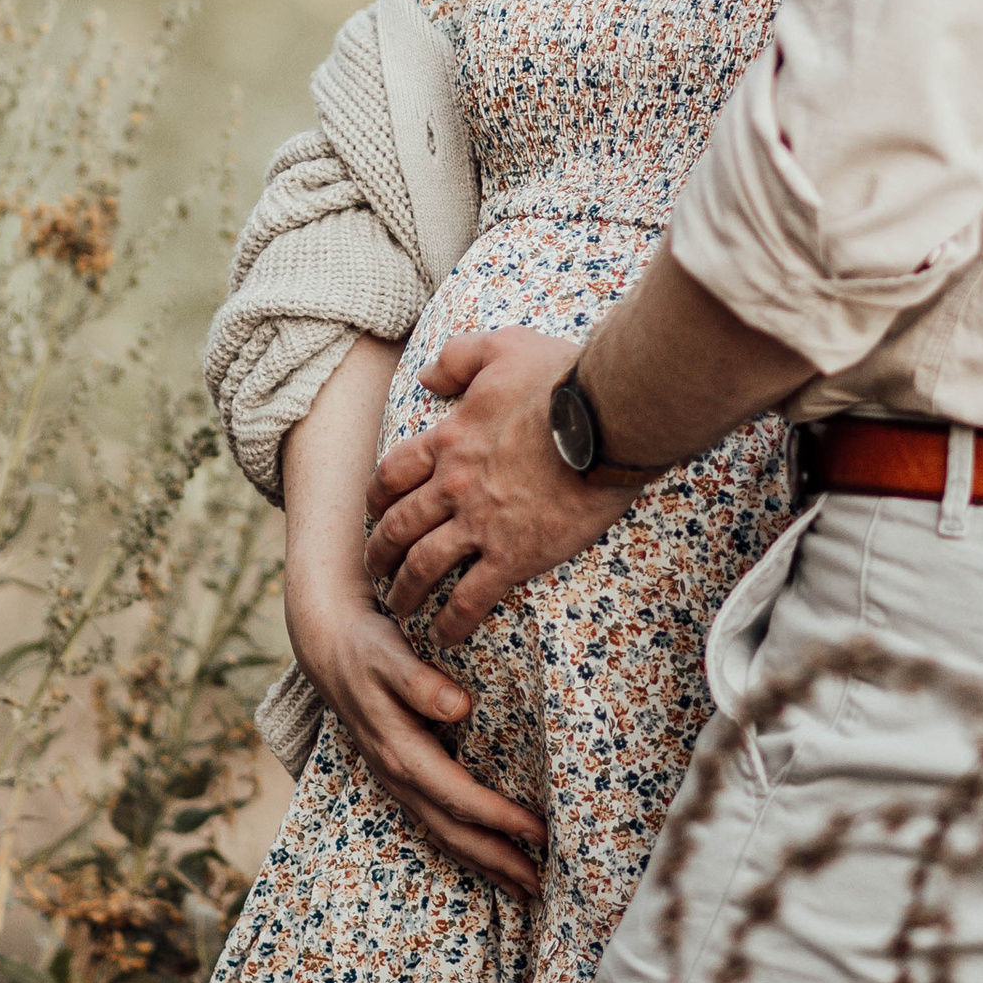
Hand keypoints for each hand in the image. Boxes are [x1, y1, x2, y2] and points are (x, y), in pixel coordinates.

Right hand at [291, 588, 548, 898]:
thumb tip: (458, 706)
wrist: (330, 648)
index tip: (537, 830)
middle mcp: (399, 778)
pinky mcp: (405, 778)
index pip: (457, 797)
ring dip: (485, 863)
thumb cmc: (366, 649)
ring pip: (446, 835)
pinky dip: (468, 846)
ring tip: (526, 888)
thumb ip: (419, 682)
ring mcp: (400, 783)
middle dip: (497, 860)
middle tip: (542, 885)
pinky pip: (439, 824)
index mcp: (401, 754)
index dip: (498, 818)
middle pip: (453, 832)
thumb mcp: (389, 656)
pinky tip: (491, 858)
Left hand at [366, 328, 636, 644]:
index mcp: (449, 438)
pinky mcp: (513, 555)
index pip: (393, 474)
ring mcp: (480, 523)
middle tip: (376, 572)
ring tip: (402, 610)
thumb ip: (457, 358)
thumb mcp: (501, 348)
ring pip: (422, 567)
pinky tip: (447, 635)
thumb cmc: (561, 379)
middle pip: (397, 527)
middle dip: (380, 553)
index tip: (376, 514)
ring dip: (405, 592)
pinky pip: (470, 598)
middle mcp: (453, 485)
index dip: (378, 498)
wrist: (606, 418)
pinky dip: (452, 621)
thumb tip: (425, 375)